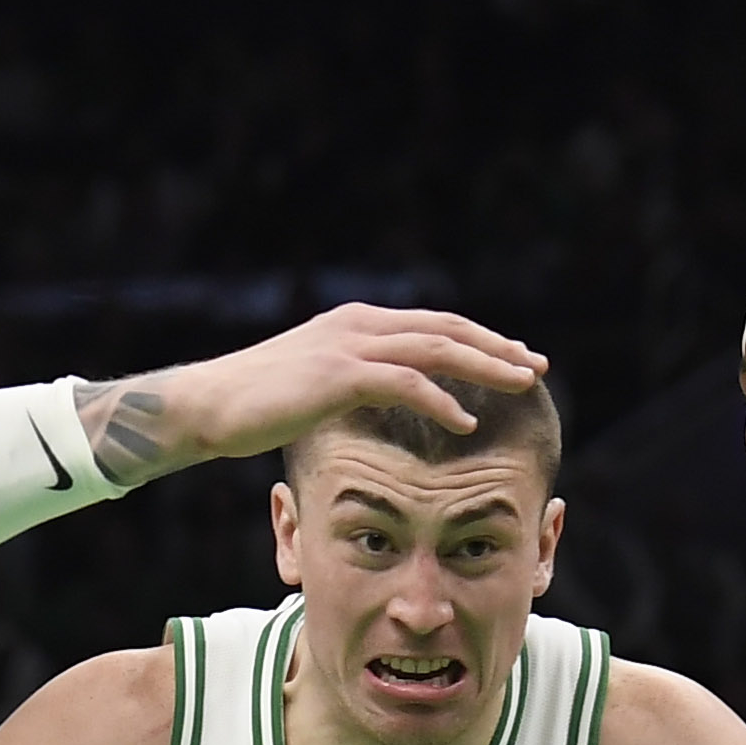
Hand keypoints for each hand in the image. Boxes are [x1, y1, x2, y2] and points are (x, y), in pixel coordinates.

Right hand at [97, 304, 548, 482]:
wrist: (210, 405)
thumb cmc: (256, 406)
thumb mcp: (313, 385)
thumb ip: (352, 382)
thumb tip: (378, 399)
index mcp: (357, 323)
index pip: (432, 325)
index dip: (478, 339)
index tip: (513, 357)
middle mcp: (359, 324)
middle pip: (446, 329)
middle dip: (496, 346)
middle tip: (536, 365)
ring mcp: (349, 345)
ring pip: (436, 349)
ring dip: (485, 366)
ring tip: (522, 385)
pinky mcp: (339, 374)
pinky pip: (405, 383)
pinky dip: (440, 400)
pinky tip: (465, 421)